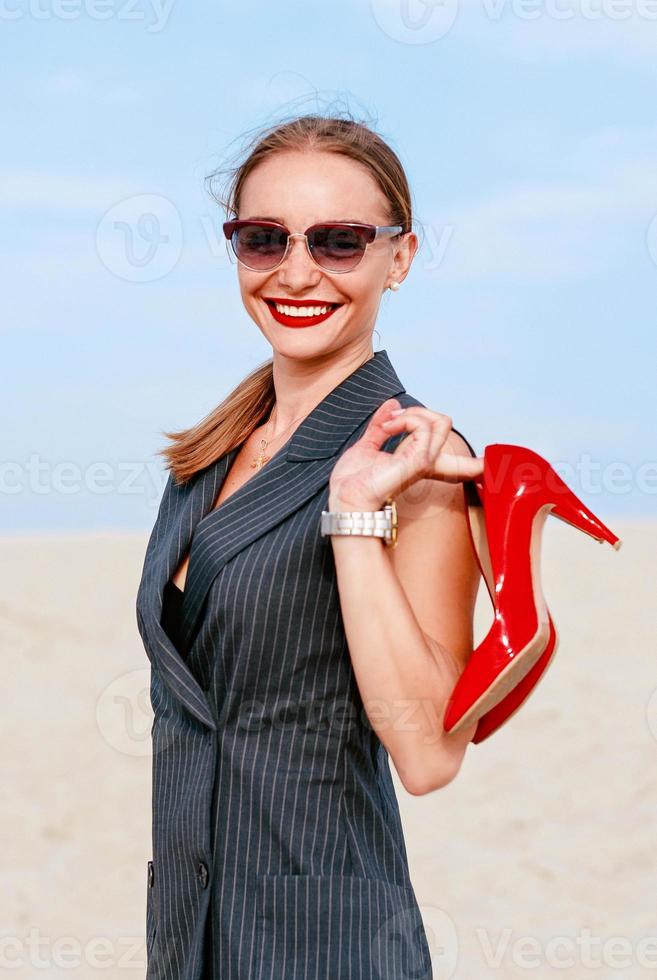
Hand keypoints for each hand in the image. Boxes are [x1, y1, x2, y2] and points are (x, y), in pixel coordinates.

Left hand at [328, 398, 484, 510]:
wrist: (346, 501)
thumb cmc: (353, 484)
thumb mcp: (367, 446)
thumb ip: (380, 426)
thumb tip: (392, 404)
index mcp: (416, 461)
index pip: (456, 461)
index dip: (473, 460)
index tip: (487, 464)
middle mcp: (426, 462)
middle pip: (444, 424)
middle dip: (416, 410)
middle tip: (390, 419)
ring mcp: (426, 462)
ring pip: (440, 421)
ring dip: (410, 413)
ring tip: (388, 424)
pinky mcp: (422, 462)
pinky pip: (427, 427)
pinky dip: (405, 419)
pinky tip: (388, 428)